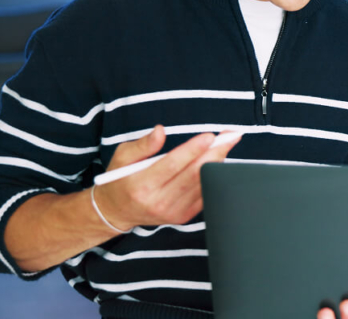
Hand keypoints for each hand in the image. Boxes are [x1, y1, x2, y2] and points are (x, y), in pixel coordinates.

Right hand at [91, 125, 240, 230]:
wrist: (116, 211)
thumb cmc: (120, 179)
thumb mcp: (122, 156)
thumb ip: (142, 144)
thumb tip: (161, 130)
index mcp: (141, 185)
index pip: (172, 165)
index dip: (193, 150)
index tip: (210, 136)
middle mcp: (157, 202)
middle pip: (193, 175)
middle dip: (214, 153)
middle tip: (230, 136)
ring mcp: (172, 212)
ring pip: (202, 184)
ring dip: (217, 163)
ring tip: (225, 144)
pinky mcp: (182, 217)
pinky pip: (204, 195)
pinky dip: (213, 176)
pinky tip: (217, 161)